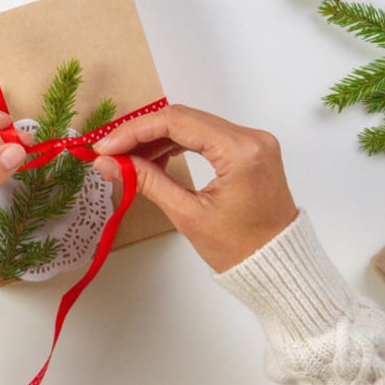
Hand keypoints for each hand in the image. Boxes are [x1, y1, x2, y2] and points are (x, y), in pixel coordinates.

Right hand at [92, 105, 296, 272]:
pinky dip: (175, 143)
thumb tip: (109, 163)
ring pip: (191, 124)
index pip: (175, 122)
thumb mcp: (187, 215)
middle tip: (109, 152)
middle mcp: (250, 137)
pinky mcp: (248, 149)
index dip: (133, 131)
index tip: (105, 147)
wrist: (279, 266)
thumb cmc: (241, 249)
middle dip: (140, 133)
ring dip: (155, 138)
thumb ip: (147, 180)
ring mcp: (252, 140)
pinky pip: (204, 135)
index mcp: (240, 151)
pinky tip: (153, 158)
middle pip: (182, 118)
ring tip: (126, 159)